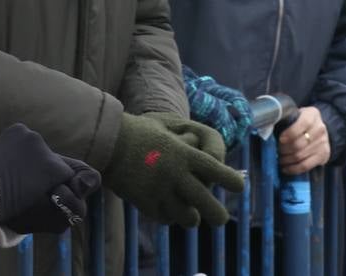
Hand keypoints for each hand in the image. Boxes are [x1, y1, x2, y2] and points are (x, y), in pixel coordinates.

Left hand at [0, 123, 99, 233]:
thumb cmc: (15, 210)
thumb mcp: (49, 217)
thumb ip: (73, 206)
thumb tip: (81, 186)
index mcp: (55, 167)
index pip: (68, 174)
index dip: (57, 186)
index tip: (43, 193)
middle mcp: (45, 146)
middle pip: (53, 161)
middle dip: (44, 172)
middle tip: (26, 185)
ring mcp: (29, 134)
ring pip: (39, 150)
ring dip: (32, 159)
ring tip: (15, 173)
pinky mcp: (16, 129)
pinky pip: (24, 139)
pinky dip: (20, 147)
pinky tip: (9, 160)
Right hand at [103, 112, 244, 227]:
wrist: (107, 141)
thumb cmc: (140, 130)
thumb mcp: (168, 126)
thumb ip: (191, 141)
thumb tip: (214, 158)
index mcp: (183, 153)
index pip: (216, 170)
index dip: (231, 180)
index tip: (238, 187)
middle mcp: (175, 174)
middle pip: (207, 204)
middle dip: (219, 215)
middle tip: (221, 219)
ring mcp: (160, 191)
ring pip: (188, 217)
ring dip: (191, 217)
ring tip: (191, 215)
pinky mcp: (146, 203)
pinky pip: (166, 218)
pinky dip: (169, 216)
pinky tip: (167, 209)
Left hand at [277, 107, 329, 174]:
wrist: (318, 129)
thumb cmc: (300, 121)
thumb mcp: (295, 115)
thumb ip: (285, 120)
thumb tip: (268, 128)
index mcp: (312, 115)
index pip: (303, 124)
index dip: (290, 133)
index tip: (280, 139)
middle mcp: (320, 129)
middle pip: (299, 143)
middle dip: (283, 149)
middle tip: (275, 151)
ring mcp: (323, 143)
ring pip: (300, 156)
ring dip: (286, 160)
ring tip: (278, 159)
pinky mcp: (324, 155)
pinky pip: (306, 166)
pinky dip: (293, 169)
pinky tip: (285, 168)